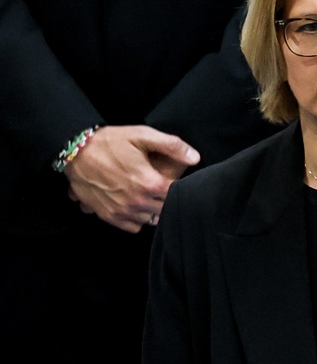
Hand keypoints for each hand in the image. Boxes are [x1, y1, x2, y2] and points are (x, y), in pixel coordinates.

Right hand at [64, 126, 197, 231]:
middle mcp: (137, 202)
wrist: (75, 152)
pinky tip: (135, 205)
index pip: (177, 195)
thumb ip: (172, 145)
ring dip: (153, 210)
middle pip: (166, 210)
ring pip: (151, 220)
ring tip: (148, 196)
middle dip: (167, 200)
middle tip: (161, 188)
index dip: (180, 187)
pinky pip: (133, 227)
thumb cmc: (110, 142)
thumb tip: (195, 158)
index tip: (175, 180)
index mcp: (150, 183)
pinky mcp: (108, 216)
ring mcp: (122, 211)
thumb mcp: (142, 135)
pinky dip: (137, 219)